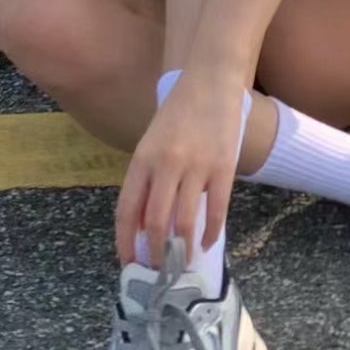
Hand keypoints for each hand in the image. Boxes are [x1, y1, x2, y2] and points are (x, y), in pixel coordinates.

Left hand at [115, 69, 247, 270]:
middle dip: (156, 253)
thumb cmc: (178, 113)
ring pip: (185, 221)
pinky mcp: (223, 167)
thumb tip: (145, 225)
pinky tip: (206, 242)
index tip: (129, 263)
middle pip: (155, 222)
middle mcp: (166, 165)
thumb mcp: (152, 143)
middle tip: (160, 269)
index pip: (127, 210)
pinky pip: (216, 210)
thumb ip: (147, 179)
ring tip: (183, 260)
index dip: (126, 242)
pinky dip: (210, 233)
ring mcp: (196, 166)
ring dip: (183, 248)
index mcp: (142, 159)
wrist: (210, 80)